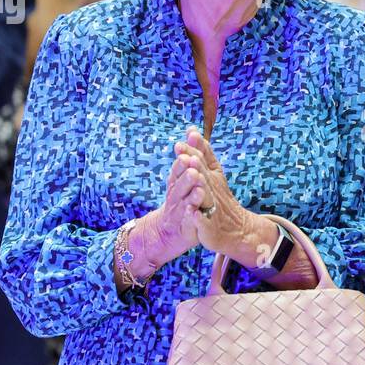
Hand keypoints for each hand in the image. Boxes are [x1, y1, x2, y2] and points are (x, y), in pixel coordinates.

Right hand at [130, 130, 210, 268]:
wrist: (166, 233)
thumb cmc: (179, 203)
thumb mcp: (183, 179)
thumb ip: (189, 157)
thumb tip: (192, 130)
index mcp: (176, 183)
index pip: (178, 168)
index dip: (183, 156)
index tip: (186, 144)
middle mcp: (175, 196)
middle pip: (179, 183)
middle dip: (185, 172)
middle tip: (191, 161)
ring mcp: (178, 212)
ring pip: (184, 201)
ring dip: (190, 192)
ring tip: (198, 184)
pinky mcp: (185, 228)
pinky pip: (188, 221)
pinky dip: (191, 216)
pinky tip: (194, 212)